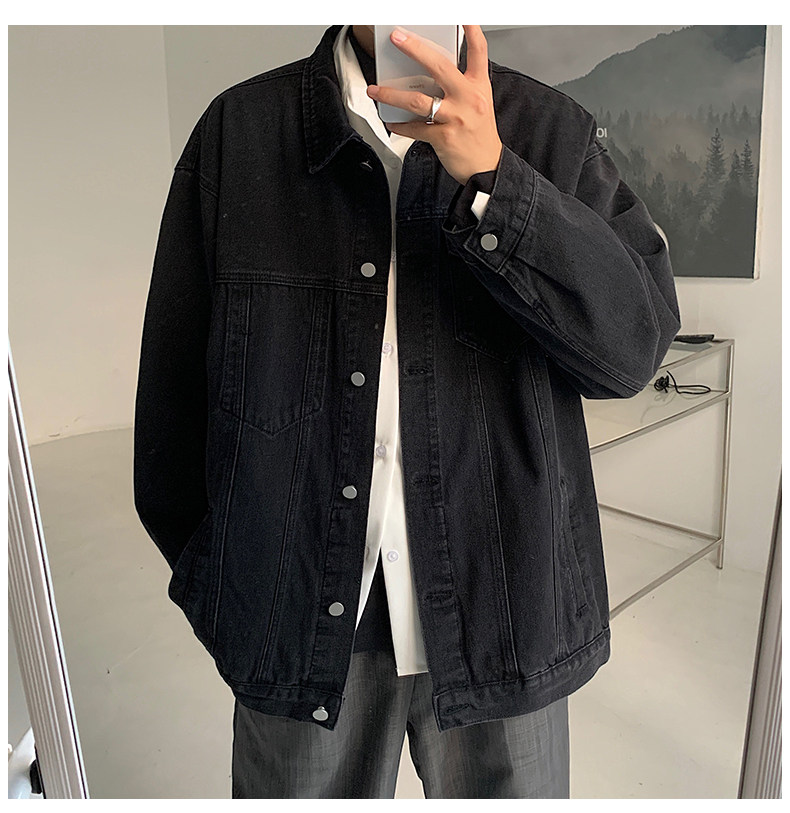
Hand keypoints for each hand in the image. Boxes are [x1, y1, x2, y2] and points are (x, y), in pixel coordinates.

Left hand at [366, 25, 502, 185]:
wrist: (486, 166)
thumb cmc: (479, 134)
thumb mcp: (478, 103)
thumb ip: (459, 86)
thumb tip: (428, 75)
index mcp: (478, 85)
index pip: (477, 50)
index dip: (470, 29)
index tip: (461, 14)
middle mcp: (468, 98)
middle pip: (439, 66)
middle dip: (414, 49)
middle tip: (397, 38)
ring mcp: (456, 118)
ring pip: (418, 101)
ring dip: (392, 95)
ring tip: (376, 90)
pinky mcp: (444, 137)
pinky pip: (416, 128)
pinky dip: (400, 126)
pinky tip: (392, 122)